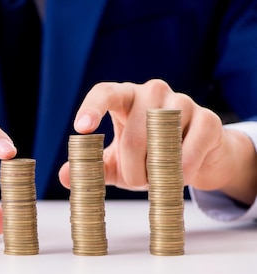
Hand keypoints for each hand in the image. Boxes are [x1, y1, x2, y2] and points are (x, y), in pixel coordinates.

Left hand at [58, 79, 256, 204]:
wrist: (194, 157)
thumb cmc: (145, 155)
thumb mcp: (115, 162)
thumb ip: (91, 167)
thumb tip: (64, 176)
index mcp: (124, 96)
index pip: (104, 93)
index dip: (91, 108)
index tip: (81, 129)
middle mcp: (152, 91)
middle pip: (134, 135)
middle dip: (133, 169)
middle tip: (135, 182)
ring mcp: (182, 101)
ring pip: (161, 143)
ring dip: (157, 172)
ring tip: (157, 179)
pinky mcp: (209, 118)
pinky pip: (190, 152)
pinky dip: (182, 172)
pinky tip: (181, 175)